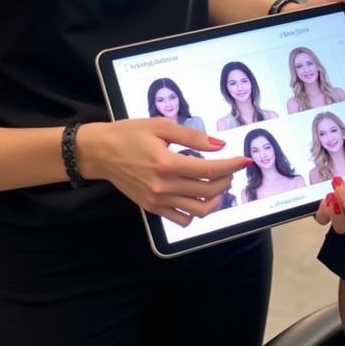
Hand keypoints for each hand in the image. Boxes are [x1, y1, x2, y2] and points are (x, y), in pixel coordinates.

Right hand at [76, 119, 249, 226]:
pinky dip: (196, 211)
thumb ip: (192, 136)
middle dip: (226, 180)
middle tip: (230, 169)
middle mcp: (163, 186)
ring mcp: (157, 200)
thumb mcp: (161, 126)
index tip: (244, 160)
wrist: (100, 152)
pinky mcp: (151, 208)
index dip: (231, 166)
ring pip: (198, 210)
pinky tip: (197, 196)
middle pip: (208, 191)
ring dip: (215, 199)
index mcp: (166, 163)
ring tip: (217, 185)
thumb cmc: (129, 134)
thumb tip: (219, 145)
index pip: (209, 169)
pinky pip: (181, 219)